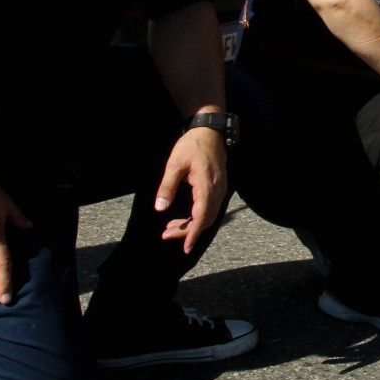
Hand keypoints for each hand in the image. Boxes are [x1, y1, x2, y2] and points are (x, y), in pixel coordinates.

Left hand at [156, 127, 227, 251]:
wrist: (209, 132)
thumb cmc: (191, 146)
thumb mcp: (174, 164)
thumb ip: (167, 186)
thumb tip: (160, 208)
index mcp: (206, 186)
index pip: (202, 216)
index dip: (193, 233)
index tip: (186, 248)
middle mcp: (217, 190)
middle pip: (205, 220)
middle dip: (186, 231)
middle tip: (166, 235)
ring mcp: (220, 189)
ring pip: (208, 216)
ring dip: (191, 225)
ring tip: (170, 229)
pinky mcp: (218, 188)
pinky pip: (210, 208)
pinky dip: (197, 217)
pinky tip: (183, 218)